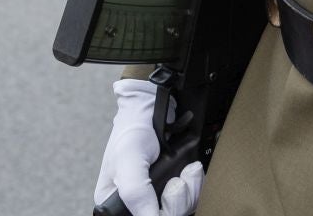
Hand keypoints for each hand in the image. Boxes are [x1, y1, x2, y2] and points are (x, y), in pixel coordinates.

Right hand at [94, 79, 203, 215]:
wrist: (152, 106)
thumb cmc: (132, 129)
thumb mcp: (129, 161)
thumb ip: (136, 192)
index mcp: (116, 202)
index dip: (160, 214)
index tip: (168, 197)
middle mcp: (137, 201)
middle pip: (166, 215)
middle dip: (178, 200)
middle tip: (178, 181)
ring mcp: (157, 193)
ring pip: (181, 207)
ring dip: (190, 190)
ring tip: (188, 171)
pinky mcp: (174, 184)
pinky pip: (192, 196)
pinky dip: (196, 184)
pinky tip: (192, 170)